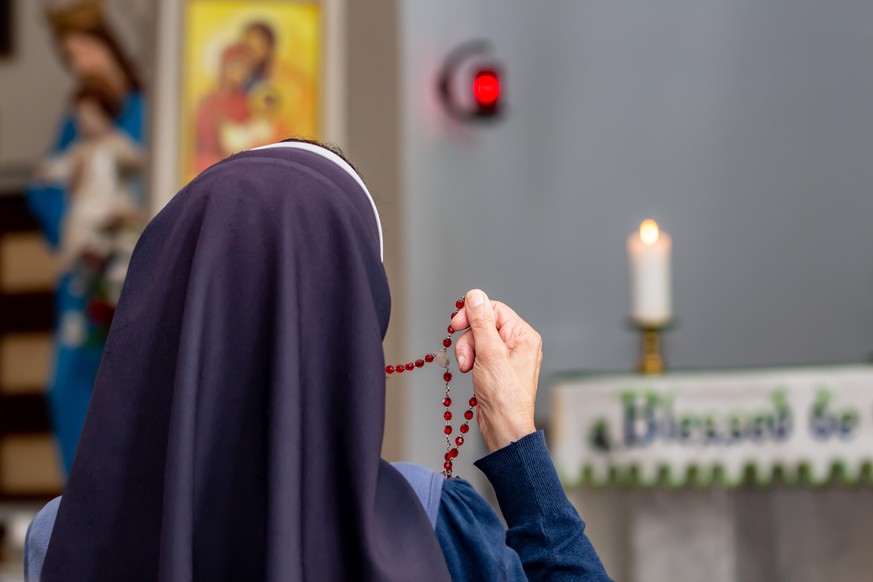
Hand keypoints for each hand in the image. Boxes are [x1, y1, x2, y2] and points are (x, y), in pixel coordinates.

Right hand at [450, 289, 541, 452]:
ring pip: (478, 339)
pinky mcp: (496, 368)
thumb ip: (481, 322)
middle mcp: (518, 343)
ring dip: (467, 352)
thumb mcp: (489, 353)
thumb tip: (474, 295)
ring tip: (467, 368)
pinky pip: (478, 353)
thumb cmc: (503, 395)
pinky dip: (470, 360)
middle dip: (469, 339)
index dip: (472, 314)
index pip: (494, 309)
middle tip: (465, 357)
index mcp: (524, 335)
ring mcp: (507, 356)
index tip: (455, 324)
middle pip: (483, 324)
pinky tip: (469, 372)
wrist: (503, 427)